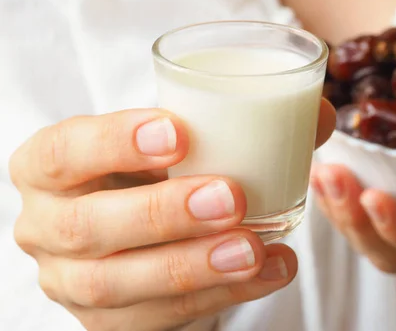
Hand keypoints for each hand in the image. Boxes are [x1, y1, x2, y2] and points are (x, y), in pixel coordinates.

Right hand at [10, 102, 335, 330]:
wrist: (143, 222)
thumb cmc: (162, 167)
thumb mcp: (185, 136)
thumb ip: (249, 118)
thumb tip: (320, 113)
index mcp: (52, 165)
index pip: (64, 151)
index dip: (114, 142)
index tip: (180, 133)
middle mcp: (48, 224)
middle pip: (88, 226)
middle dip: (162, 213)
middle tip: (230, 197)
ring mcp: (71, 280)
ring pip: (116, 285)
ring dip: (192, 266)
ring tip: (254, 248)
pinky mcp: (108, 321)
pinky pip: (157, 318)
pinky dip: (217, 297)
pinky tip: (268, 271)